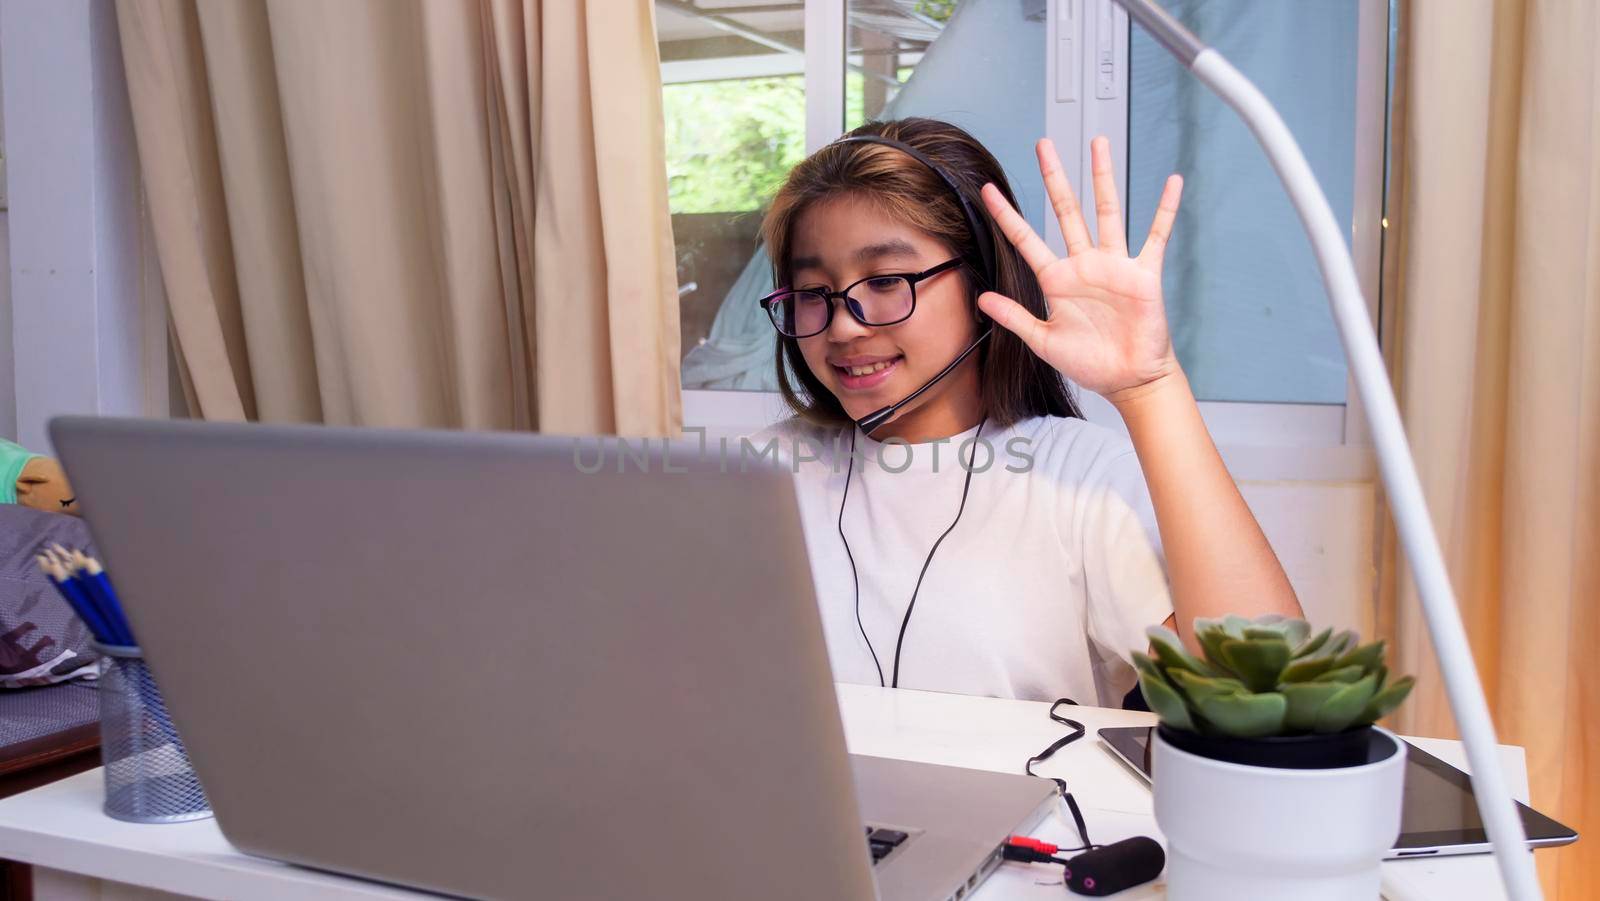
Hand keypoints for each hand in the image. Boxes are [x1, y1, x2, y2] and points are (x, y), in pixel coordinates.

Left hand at [977, 136, 1183, 405]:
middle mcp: (1084, 265)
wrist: (1128, 380)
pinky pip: (1156, 235)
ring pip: (1107, 211)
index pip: (1026, 240)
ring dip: (1102, 177)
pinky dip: (1165, 209)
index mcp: (1057, 280)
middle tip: (1044, 145)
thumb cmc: (1090, 363)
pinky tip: (1171, 183)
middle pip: (1067, 211)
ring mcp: (1114, 265)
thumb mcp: (1043, 341)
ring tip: (1098, 144)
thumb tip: (982, 299)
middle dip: (1055, 178)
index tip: (988, 192)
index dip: (1007, 216)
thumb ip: (1015, 317)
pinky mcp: (1143, 274)